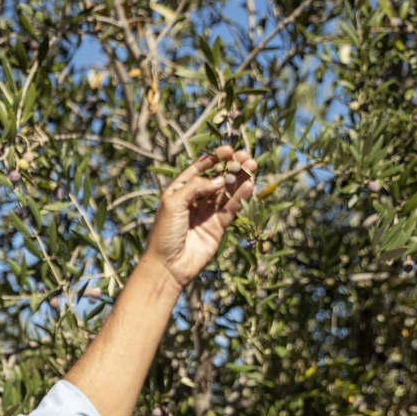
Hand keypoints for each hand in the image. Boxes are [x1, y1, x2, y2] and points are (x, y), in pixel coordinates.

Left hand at [144, 145, 256, 289]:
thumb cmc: (164, 233)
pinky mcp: (218, 226)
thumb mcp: (174, 204)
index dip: (214, 158)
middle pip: (216, 178)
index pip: (199, 169)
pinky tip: (249, 185)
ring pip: (227, 191)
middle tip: (246, 157)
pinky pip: (231, 207)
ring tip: (252, 166)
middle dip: (231, 166)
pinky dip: (240, 196)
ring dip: (239, 179)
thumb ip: (196, 187)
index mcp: (179, 190)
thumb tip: (220, 179)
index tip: (228, 149)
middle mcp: (195, 199)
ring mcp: (207, 212)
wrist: (168, 266)